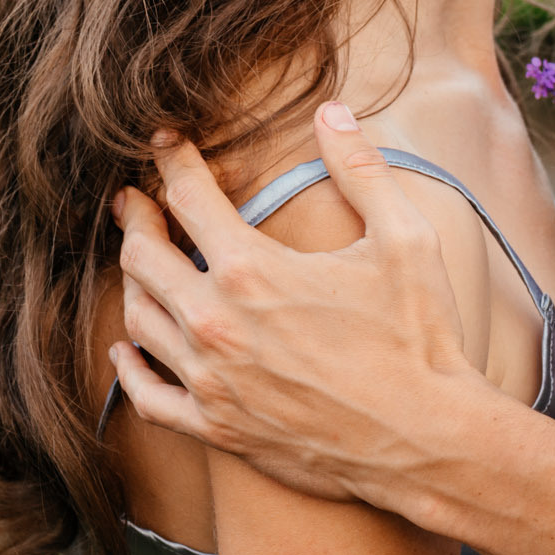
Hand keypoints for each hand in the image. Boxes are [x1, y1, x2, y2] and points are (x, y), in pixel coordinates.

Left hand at [109, 104, 481, 507]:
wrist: (427, 441)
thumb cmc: (421, 341)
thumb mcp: (405, 242)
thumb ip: (363, 171)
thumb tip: (333, 112)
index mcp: (254, 270)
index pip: (188, 195)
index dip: (171, 159)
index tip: (163, 142)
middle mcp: (216, 324)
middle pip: (142, 255)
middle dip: (135, 217)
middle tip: (135, 201)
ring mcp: (211, 380)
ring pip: (138, 320)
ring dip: (133, 283)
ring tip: (141, 263)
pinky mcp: (218, 429)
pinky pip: (147, 397)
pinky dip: (129, 369)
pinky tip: (127, 351)